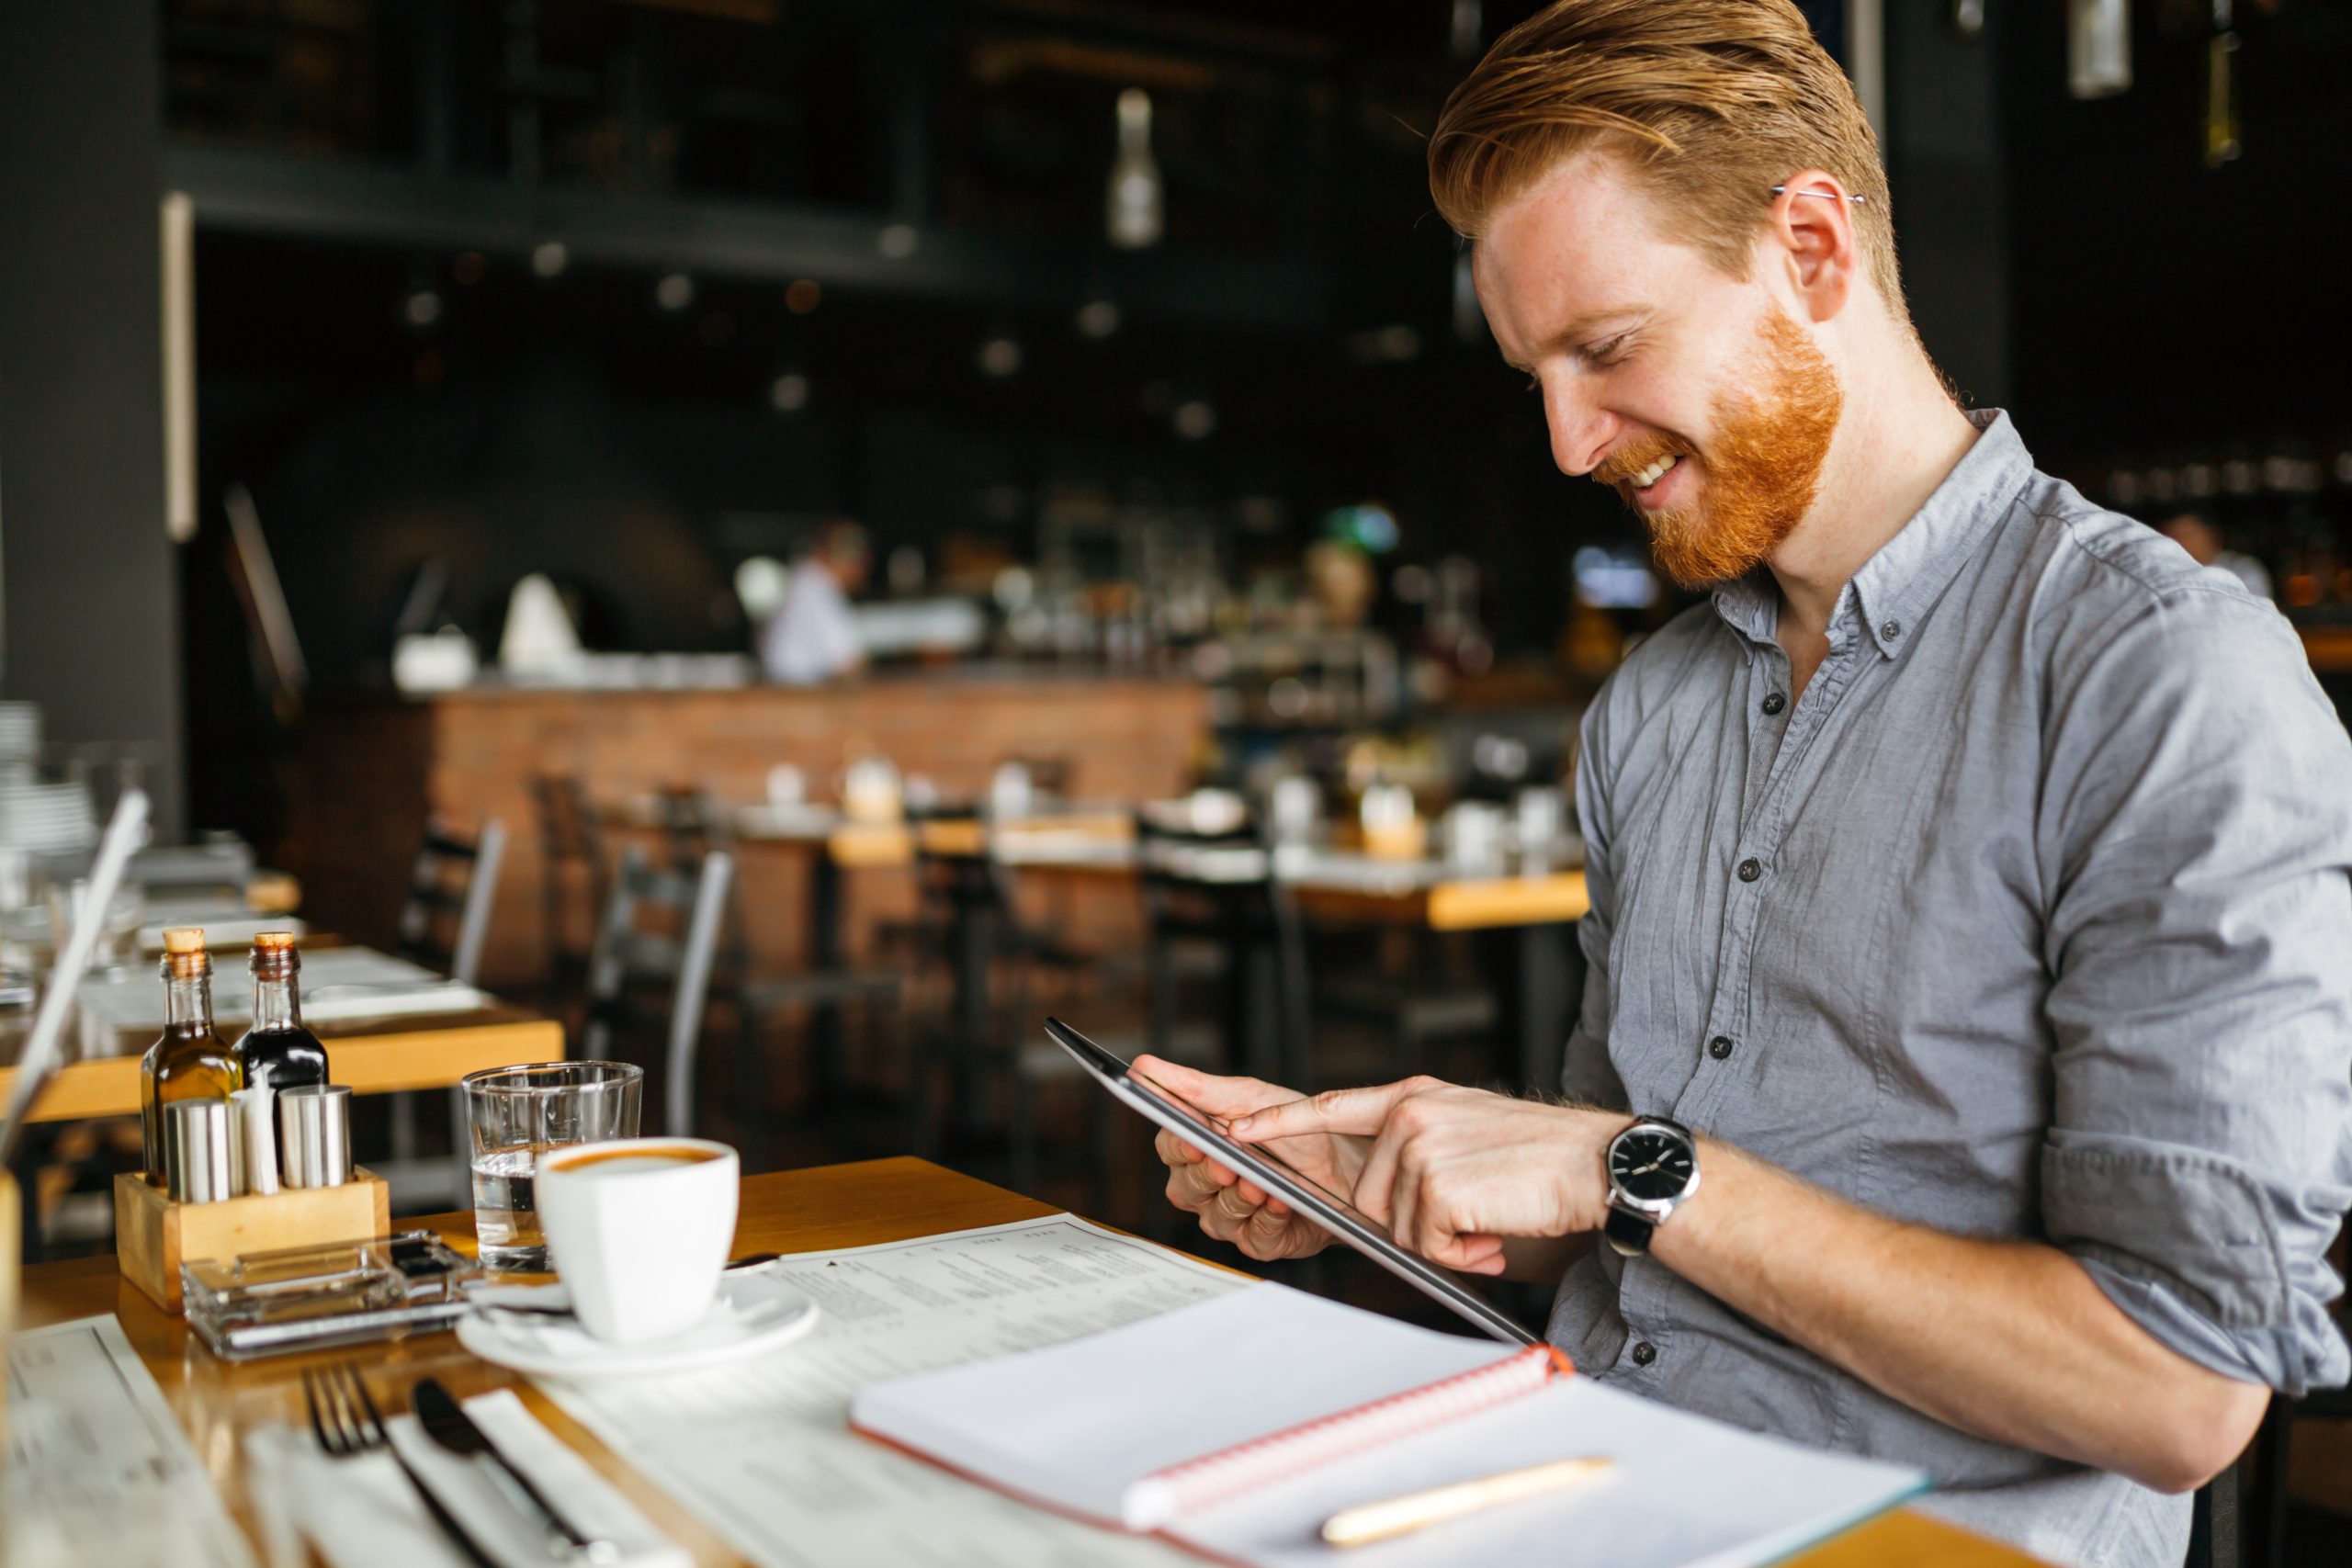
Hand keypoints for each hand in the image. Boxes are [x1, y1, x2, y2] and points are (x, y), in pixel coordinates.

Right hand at [1136, 1056, 1368, 1262]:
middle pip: (1186, 1188)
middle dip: (1207, 1175)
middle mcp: (1207, 1186)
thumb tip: (1143, 1065)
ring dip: (1238, 1199)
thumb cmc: (1294, 1129)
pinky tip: (1280, 1203)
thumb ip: (1193, 1087)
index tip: (1192, 1138)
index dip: (1179, 1146)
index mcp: (1198, 1148)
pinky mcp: (1260, 1242)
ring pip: (1216, 1216)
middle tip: (1226, 1163)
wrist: (1347, 1161)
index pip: (1170, 1148)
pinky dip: (1267, 1219)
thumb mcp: (1246, 1098)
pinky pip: (1253, 1238)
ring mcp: (1231, 1217)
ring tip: (1259, 1183)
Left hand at [1230, 1078, 1621, 1274]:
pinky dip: (1461, 1254)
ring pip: (1395, 1226)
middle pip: (1368, 1198)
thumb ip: (1415, 1156)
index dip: (1277, 1120)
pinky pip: (1426, 1245)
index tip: (1232, 1126)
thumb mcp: (1467, 1138)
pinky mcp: (1437, 1184)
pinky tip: (1494, 1232)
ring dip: (1443, 1242)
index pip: (1330, 1106)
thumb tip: (1378, 1207)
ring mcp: (1420, 1147)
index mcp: (1413, 1098)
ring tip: (1490, 1221)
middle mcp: (1410, 1115)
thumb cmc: (1541, 1164)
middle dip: (1414, 1226)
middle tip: (1470, 1221)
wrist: (1600, 1166)